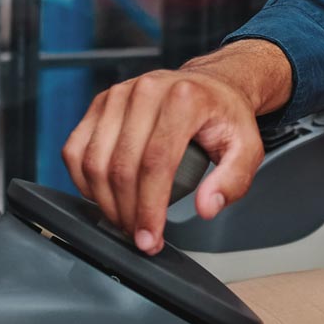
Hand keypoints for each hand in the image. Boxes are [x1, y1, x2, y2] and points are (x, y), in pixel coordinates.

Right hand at [61, 40, 289, 253]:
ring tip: (125, 221)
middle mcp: (146, 91)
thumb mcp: (248, 148)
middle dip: (127, 212)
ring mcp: (118, 95)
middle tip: (139, 236)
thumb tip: (206, 207)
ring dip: (104, 202)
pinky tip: (103, 197)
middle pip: (122, 166)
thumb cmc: (226, 116)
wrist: (212, 85)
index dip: (149, 207)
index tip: (150, 238)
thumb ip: (233, 180)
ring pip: (94, 161)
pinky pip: (76, 150)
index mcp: (185, 99)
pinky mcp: (99, 103)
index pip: (156, 163)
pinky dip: (83, 181)